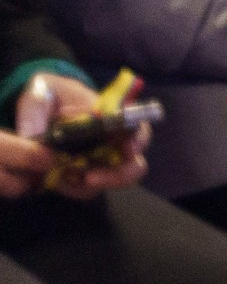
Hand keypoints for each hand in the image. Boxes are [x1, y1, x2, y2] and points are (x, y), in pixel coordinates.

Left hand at [5, 76, 147, 199]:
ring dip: (94, 184)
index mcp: (112, 117)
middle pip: (134, 163)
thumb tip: (31, 137)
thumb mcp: (40, 94)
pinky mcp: (85, 172)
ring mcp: (101, 159)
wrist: (39, 107)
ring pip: (114, 180)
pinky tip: (57, 181)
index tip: (128, 149)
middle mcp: (114, 141)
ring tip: (64, 181)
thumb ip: (35, 112)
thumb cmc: (49, 95)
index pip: (137, 128)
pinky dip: (76, 189)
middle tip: (90, 178)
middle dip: (119, 174)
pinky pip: (89, 188)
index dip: (138, 140)